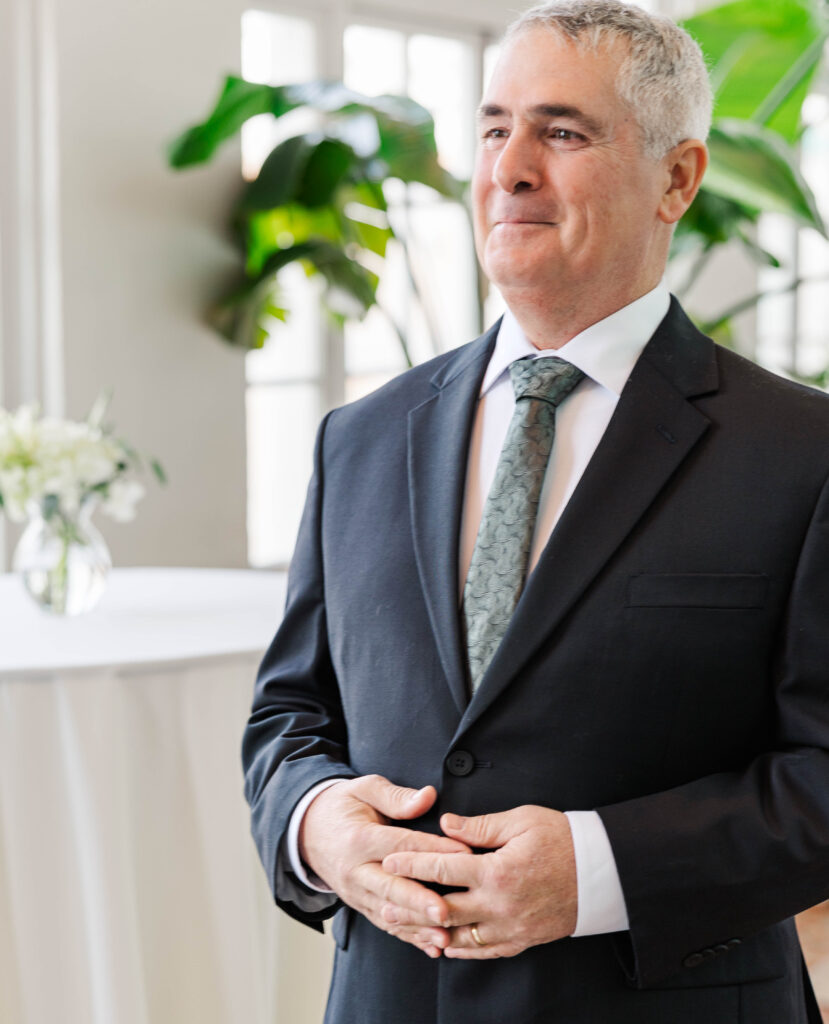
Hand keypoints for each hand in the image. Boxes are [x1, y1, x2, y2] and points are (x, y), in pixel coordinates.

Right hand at [299, 775, 470, 957]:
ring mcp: (355, 892)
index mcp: (359, 838)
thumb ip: (396, 796)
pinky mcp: (359, 905)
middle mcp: (355, 870)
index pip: (401, 846)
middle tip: (446, 912)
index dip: (433, 850)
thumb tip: (428, 796)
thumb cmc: (343, 805)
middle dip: (420, 902)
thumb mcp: (364, 789)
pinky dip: (408, 937)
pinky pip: (385, 924)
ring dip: (417, 927)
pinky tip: (432, 946)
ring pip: (389, 913)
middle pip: (391, 888)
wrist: (307, 830)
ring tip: (446, 937)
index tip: (464, 855)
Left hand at [382, 805, 576, 958]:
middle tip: (384, 902)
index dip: (412, 864)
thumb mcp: (522, 821)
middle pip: (444, 911)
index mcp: (498, 872)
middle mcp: (501, 905)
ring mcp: (512, 927)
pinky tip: (444, 945)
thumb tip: (446, 825)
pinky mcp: (523, 939)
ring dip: (431, 933)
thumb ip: (480, 827)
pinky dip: (461, 950)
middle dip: (411, 906)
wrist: (604, 872)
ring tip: (406, 928)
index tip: (389, 860)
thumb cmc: (563, 838)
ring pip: (460, 938)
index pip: (443, 869)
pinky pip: (485, 952)